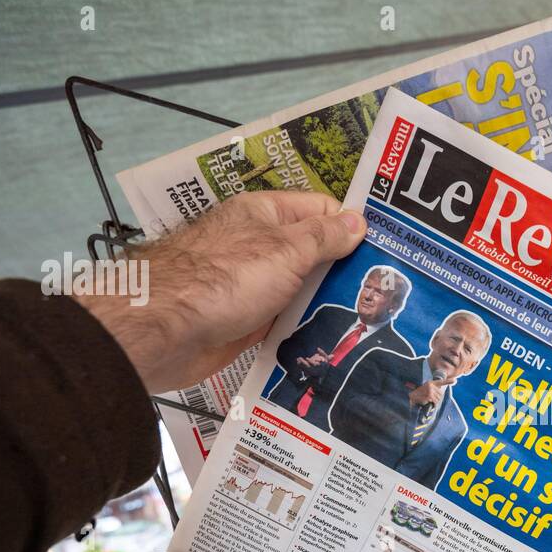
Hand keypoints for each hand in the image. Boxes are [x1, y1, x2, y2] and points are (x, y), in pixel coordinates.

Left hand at [75, 191, 365, 391]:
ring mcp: (251, 284)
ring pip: (299, 289)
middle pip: (312, 252)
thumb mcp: (285, 250)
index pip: (320, 210)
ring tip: (370, 319)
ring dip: (325, 302)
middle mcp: (259, 246)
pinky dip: (303, 329)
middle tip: (387, 290)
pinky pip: (284, 321)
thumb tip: (358, 220)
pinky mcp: (244, 321)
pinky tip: (332, 341)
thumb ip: (324, 237)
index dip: (352, 226)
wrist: (164, 330)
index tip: (387, 251)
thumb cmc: (225, 279)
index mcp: (265, 215)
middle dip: (344, 268)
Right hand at [408, 377, 453, 407]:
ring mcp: (430, 390)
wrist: (410, 397)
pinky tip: (428, 403)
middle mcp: (431, 385)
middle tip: (430, 400)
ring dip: (434, 402)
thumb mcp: (427, 391)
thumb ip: (434, 391)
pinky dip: (433, 404)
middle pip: (441, 394)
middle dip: (437, 399)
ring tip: (428, 401)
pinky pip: (435, 401)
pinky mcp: (429, 395)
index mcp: (431, 383)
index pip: (441, 382)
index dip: (448, 381)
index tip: (455, 380)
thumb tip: (441, 394)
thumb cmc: (419, 395)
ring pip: (438, 399)